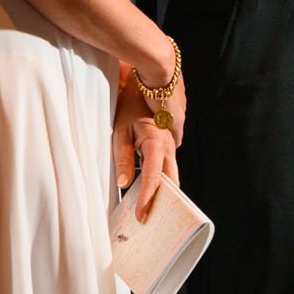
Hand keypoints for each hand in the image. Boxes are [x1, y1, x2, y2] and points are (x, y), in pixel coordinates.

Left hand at [112, 66, 181, 221]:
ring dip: (164, 187)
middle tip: (152, 218)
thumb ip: (123, 157)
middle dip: (163, 200)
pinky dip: (163, 171)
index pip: (153, 179)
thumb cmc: (131, 100)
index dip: (147, 200)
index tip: (141, 217)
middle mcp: (170, 144)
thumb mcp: (120, 129)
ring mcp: (173, 139)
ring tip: (152, 204)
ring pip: (172, 169)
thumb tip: (125, 184)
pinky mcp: (171, 135)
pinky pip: (169, 158)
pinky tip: (151, 178)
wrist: (153, 74)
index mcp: (156, 144)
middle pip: (171, 179)